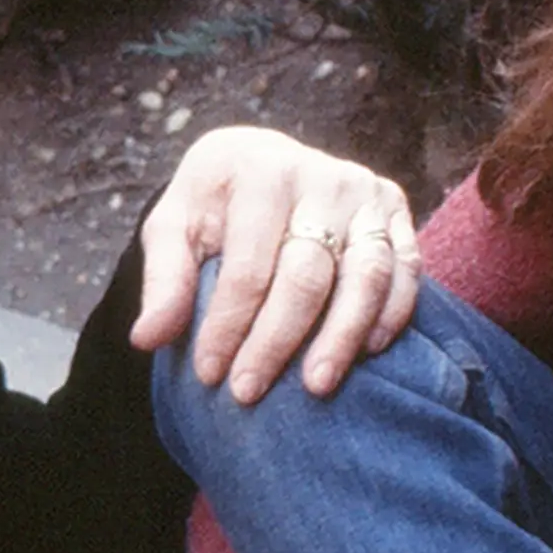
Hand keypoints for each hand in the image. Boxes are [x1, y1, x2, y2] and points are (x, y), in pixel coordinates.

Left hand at [129, 124, 420, 402]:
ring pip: (366, 274)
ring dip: (342, 335)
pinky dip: (392, 311)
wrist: (262, 162)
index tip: (209, 375)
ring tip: (315, 385)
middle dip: (276, 340)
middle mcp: (321, 176)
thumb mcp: (174, 228)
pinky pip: (406, 267)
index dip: (228, 325)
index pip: (248, 265)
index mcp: (259, 170)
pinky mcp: (394, 208)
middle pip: (306, 275)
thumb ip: (164, 280)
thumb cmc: (214, 204)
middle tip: (248, 391)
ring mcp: (364, 192)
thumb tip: (147, 338)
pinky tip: (368, 351)